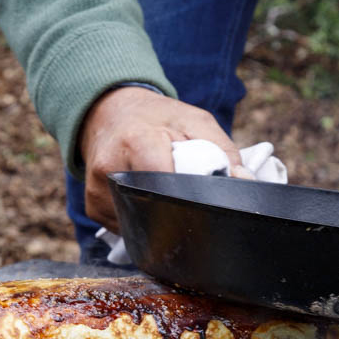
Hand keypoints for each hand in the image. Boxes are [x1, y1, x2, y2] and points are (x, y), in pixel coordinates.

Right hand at [78, 86, 243, 230]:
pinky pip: (127, 226)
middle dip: (178, 212)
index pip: (162, 182)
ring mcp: (98, 192)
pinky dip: (144, 219)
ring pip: (139, 224)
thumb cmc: (159, 119)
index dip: (187, 196)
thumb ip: (223, 150)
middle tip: (193, 204)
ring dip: (161, 217)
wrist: (109, 112)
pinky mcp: (94, 208)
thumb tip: (244, 182)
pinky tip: (148, 199)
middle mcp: (109, 169)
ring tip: (168, 194)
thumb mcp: (196, 121)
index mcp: (137, 141)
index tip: (206, 201)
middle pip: (151, 210)